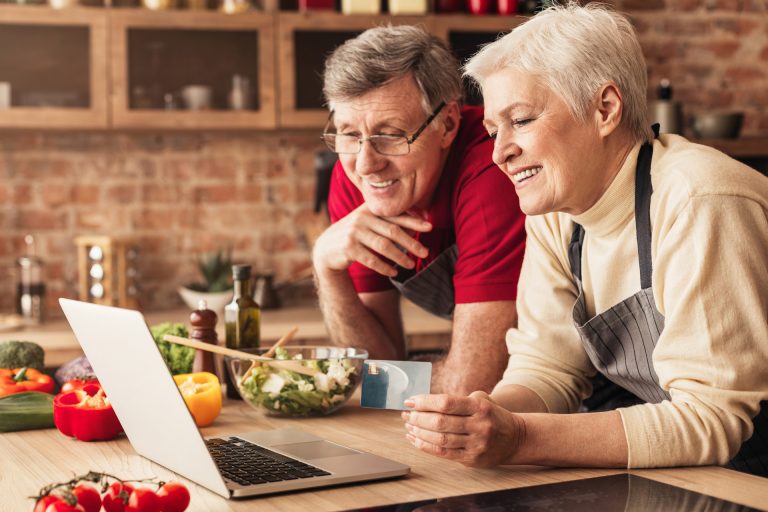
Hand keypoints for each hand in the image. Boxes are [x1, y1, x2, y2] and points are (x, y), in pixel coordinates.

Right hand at [313, 204, 431, 276]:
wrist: (327, 247)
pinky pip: (371, 259)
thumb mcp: (367, 223)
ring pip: (383, 246)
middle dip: (411, 243)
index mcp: (369, 210)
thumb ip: (386, 222)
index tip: (430, 227)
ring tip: (411, 265)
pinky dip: (384, 267)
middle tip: (425, 252)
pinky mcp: (348, 248)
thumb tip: (415, 227)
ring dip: (399, 257)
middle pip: (392, 231)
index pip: (396, 215)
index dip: (414, 221)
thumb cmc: (354, 235)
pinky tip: (394, 272)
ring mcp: (354, 233)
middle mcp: (362, 218)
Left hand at [401, 391, 525, 466]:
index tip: (410, 401)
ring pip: (440, 439)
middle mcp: (479, 426)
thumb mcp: (482, 400)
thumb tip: (425, 402)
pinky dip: (426, 446)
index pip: (446, 403)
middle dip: (418, 418)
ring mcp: (476, 444)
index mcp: (479, 407)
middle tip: (406, 415)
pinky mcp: (472, 459)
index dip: (425, 402)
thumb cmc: (492, 416)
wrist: (516, 438)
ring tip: (409, 427)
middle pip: (440, 422)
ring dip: (419, 433)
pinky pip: (444, 453)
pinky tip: (416, 440)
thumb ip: (458, 400)